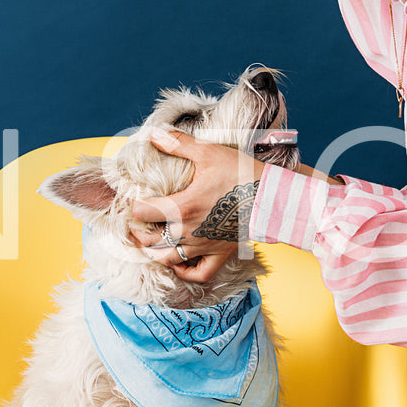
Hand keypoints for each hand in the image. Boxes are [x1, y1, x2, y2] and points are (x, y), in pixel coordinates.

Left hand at [130, 130, 266, 282]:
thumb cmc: (240, 173)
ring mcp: (203, 246)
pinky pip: (199, 274)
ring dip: (154, 253)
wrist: (272, 197)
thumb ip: (178, 144)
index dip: (133, 206)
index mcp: (181, 207)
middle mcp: (188, 231)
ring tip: (150, 244)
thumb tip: (154, 133)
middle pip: (149, 241)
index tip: (134, 201)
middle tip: (136, 224)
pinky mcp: (220, 254)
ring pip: (168, 260)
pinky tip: (179, 264)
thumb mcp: (208, 152)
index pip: (142, 212)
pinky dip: (185, 272)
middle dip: (138, 232)